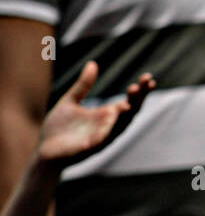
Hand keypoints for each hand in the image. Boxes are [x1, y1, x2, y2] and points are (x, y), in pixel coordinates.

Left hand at [36, 62, 154, 168]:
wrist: (45, 151)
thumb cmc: (58, 128)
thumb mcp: (70, 101)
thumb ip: (83, 85)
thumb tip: (93, 63)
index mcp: (107, 115)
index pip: (131, 102)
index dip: (141, 91)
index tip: (148, 77)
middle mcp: (110, 126)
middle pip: (132, 111)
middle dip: (140, 97)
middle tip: (146, 82)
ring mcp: (103, 137)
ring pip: (122, 125)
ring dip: (128, 111)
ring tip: (131, 95)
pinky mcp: (92, 147)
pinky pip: (105, 136)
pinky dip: (111, 126)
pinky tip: (115, 112)